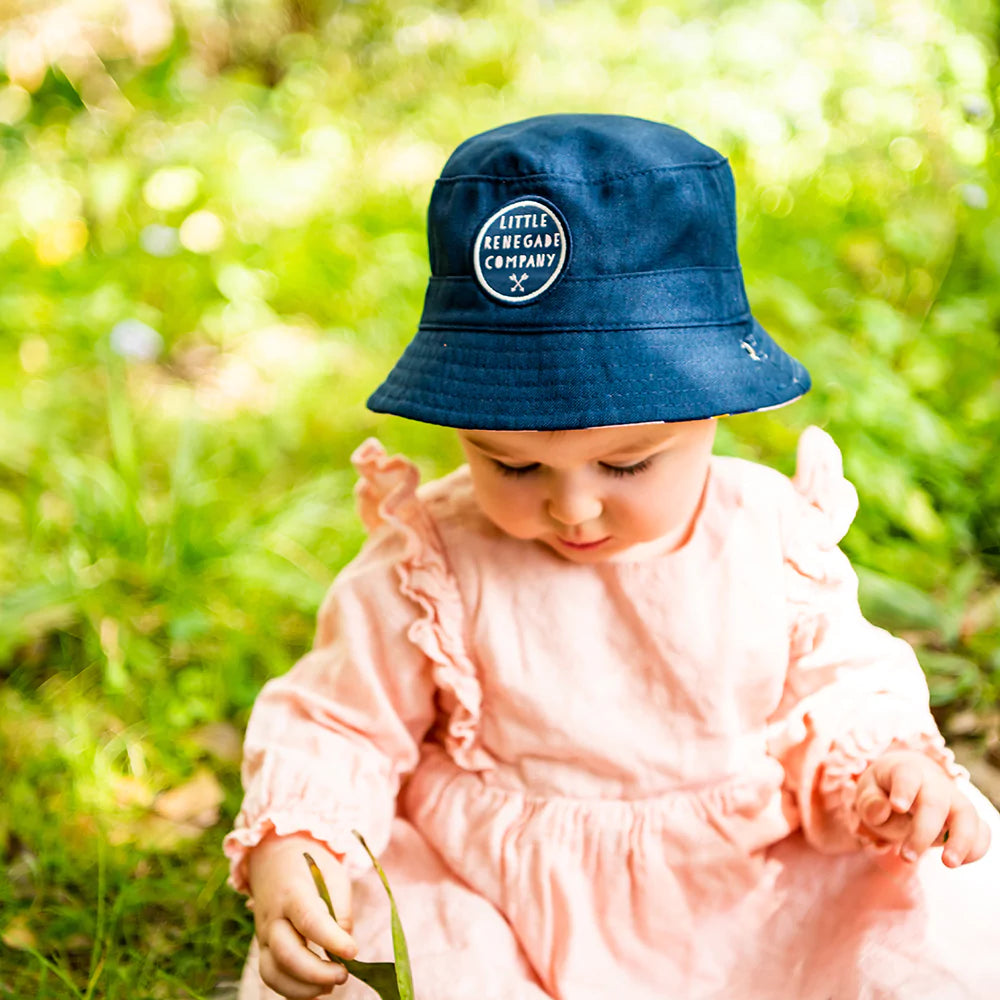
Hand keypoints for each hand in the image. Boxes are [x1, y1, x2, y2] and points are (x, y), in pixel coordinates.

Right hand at [247, 831, 357, 998]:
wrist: (275, 859)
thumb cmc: (311, 868)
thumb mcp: (333, 876)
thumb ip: (340, 909)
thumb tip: (345, 946)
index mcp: (292, 892)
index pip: (309, 920)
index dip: (331, 940)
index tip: (353, 952)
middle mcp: (273, 917)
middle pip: (286, 953)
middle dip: (316, 973)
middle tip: (343, 975)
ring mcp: (263, 936)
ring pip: (273, 972)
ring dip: (303, 988)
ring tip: (331, 985)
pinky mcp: (263, 949)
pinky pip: (272, 977)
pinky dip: (292, 991)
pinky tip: (316, 992)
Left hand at [854, 750, 990, 867]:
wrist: (906, 784)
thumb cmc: (884, 791)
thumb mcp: (868, 793)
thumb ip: (871, 802)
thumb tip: (883, 809)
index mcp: (905, 770)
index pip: (908, 775)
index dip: (904, 789)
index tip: (897, 806)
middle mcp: (934, 782)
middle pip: (936, 802)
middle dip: (924, 831)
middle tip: (907, 857)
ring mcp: (954, 798)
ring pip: (967, 814)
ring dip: (961, 840)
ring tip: (948, 864)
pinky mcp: (966, 817)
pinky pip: (982, 830)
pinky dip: (977, 847)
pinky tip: (959, 862)